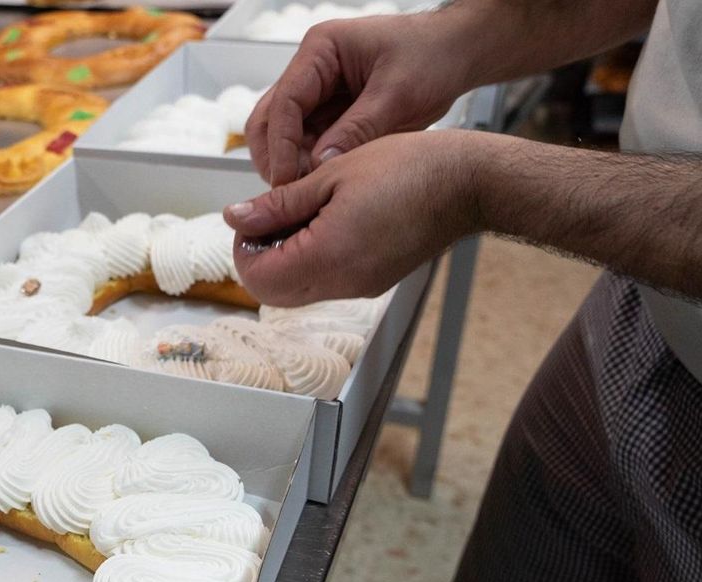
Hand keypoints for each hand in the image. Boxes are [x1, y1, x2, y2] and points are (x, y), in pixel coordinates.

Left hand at [223, 131, 488, 305]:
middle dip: (261, 256)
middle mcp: (341, 283)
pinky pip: (325, 283)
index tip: (254, 215)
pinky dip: (312, 259)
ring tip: (304, 213)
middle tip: (273, 216)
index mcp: (326, 257)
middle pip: (272, 292)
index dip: (244, 246)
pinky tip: (328, 221)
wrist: (466, 183)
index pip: (257, 277)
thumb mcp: (330, 175)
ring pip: (297, 291)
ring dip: (285, 258)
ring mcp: (358, 287)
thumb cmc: (407, 168)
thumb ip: (277, 203)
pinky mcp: (372, 282)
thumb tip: (235, 217)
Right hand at [247, 11, 477, 185]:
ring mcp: (319, 91)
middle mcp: (312, 68)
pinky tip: (321, 181)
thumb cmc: (434, 55)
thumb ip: (357, 130)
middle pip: (269, 118)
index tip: (287, 179)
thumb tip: (321, 164)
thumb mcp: (398, 95)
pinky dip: (310, 163)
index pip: (284, 102)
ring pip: (283, 134)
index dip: (281, 145)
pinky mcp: (331, 111)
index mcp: (322, 49)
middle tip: (288, 191)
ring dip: (290, 163)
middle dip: (275, 156)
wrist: (459, 53)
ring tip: (306, 190)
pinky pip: (308, 142)